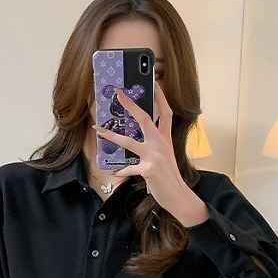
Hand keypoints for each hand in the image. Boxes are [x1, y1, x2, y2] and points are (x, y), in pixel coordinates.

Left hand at [91, 80, 190, 215]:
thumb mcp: (165, 156)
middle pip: (145, 119)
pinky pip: (131, 168)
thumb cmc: (168, 176)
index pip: (165, 112)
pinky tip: (113, 172)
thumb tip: (140, 135)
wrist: (178, 195)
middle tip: (118, 94)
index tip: (154, 81)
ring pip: (130, 142)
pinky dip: (121, 171)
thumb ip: (155, 144)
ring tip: (99, 130)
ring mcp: (155, 156)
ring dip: (112, 135)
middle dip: (131, 105)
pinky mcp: (149, 170)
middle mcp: (161, 144)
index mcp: (165, 139)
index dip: (160, 97)